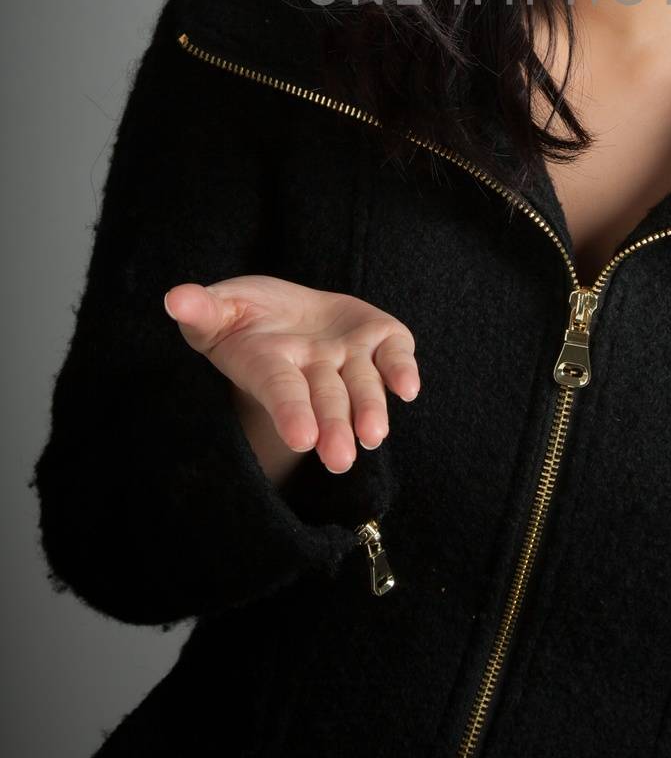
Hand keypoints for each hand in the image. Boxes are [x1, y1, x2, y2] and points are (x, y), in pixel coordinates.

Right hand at [162, 275, 419, 473]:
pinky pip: (394, 354)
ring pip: (363, 386)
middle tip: (341, 459)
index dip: (290, 412)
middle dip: (334, 426)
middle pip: (326, 400)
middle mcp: (314, 370)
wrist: (286, 312)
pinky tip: (409, 388)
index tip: (301, 440)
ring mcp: (349, 356)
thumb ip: (202, 309)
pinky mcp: (379, 337)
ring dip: (369, 408)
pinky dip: (402, 369)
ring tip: (374, 436)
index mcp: (271, 365)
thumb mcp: (218, 309)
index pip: (281, 391)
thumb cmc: (244, 316)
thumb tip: (173, 298)